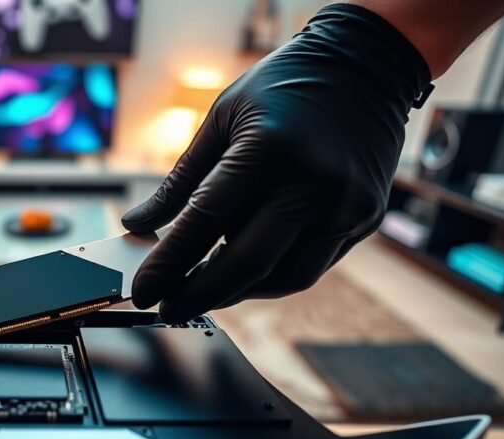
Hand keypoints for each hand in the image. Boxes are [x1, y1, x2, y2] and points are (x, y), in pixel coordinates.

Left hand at [121, 4, 431, 322]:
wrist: (367, 66)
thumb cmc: (282, 88)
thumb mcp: (221, 118)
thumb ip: (181, 180)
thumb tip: (136, 226)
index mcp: (268, 150)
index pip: (205, 221)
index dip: (168, 264)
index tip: (144, 291)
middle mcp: (313, 183)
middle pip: (246, 264)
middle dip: (200, 295)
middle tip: (169, 309)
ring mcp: (346, 205)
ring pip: (283, 278)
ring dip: (237, 291)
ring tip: (205, 286)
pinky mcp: (365, 218)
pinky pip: (310, 266)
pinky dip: (271, 276)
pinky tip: (245, 269)